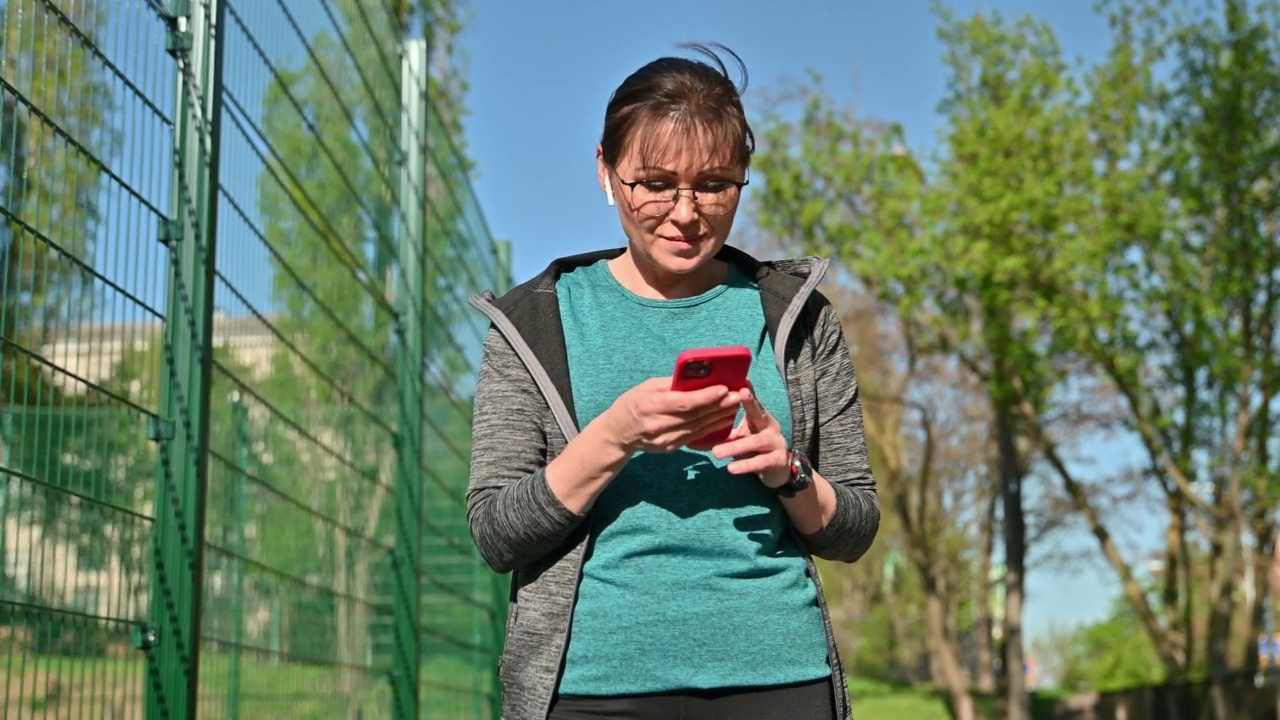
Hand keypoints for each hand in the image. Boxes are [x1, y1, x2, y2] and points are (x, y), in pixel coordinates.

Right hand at [603, 377, 741, 454]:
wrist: (618, 433)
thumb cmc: (632, 403)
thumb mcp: (646, 387)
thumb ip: (671, 384)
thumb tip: (698, 377)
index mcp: (650, 406)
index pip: (684, 402)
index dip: (706, 396)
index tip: (724, 388)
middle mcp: (658, 425)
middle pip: (694, 416)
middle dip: (719, 406)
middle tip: (737, 396)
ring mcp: (664, 439)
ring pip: (698, 427)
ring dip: (719, 417)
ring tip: (735, 406)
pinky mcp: (670, 448)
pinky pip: (695, 437)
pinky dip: (711, 428)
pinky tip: (723, 420)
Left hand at [711, 382, 790, 488]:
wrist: (777, 469)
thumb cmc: (753, 447)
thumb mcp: (741, 435)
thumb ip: (726, 427)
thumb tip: (696, 421)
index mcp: (759, 417)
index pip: (752, 400)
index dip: (747, 390)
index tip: (741, 378)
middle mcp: (770, 426)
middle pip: (760, 412)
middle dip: (750, 403)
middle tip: (739, 394)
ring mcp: (776, 443)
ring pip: (756, 442)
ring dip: (735, 446)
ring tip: (716, 452)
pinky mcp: (777, 460)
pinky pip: (760, 462)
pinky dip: (745, 465)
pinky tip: (731, 469)